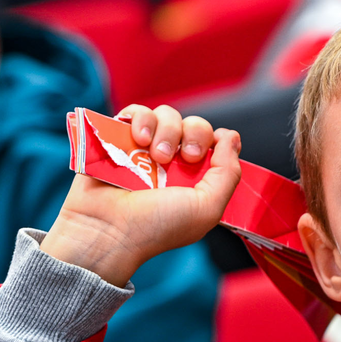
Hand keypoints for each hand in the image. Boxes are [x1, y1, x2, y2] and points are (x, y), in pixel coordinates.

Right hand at [40, 105, 241, 286]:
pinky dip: (141, 119)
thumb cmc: (158, 226)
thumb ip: (228, 173)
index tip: (202, 156)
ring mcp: (145, 148)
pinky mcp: (117, 138)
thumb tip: (232, 136)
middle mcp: (172, 161)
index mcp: (196, 177)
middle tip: (182, 158)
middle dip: (193, 134)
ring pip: (167, 115)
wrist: (108, 230)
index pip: (215, 142)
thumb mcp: (207, 208)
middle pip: (195, 124)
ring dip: (167, 130)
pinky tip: (139, 140)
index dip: (214, 141)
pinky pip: (136, 111)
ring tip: (155, 155)